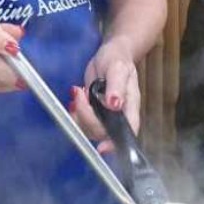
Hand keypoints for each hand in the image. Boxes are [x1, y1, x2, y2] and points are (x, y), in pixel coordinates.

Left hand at [71, 39, 141, 153]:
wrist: (110, 55)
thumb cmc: (118, 60)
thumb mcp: (118, 68)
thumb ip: (117, 86)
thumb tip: (115, 104)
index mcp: (130, 108)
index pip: (127, 131)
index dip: (115, 143)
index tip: (102, 148)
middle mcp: (118, 117)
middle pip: (102, 131)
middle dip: (87, 116)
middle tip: (81, 93)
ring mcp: (105, 117)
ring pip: (89, 129)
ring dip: (79, 114)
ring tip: (80, 91)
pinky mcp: (93, 114)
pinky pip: (81, 122)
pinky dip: (74, 112)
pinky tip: (77, 95)